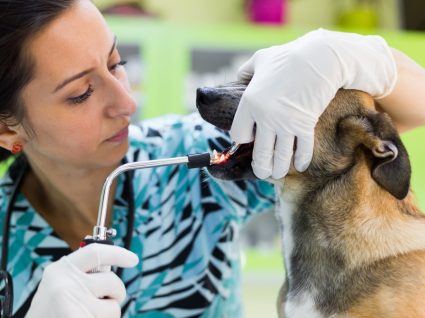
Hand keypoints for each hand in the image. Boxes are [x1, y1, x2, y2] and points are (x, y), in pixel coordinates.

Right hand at [26, 244, 138, 317]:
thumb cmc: (50, 313)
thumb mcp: (59, 286)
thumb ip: (82, 275)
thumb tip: (110, 267)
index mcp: (60, 270)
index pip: (96, 252)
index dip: (118, 254)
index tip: (133, 259)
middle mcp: (65, 283)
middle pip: (112, 282)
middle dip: (116, 294)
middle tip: (102, 302)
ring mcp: (72, 303)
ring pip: (114, 308)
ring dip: (106, 315)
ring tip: (84, 315)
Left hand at [230, 28, 396, 178]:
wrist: (320, 58)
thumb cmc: (288, 57)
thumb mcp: (259, 59)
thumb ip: (245, 72)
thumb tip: (240, 79)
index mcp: (250, 103)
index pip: (239, 135)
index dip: (242, 139)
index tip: (248, 139)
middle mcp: (266, 117)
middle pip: (260, 153)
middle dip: (260, 167)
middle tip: (262, 172)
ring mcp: (287, 124)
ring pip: (281, 157)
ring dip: (278, 170)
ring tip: (276, 174)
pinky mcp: (306, 126)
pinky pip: (303, 150)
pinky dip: (301, 160)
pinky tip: (300, 166)